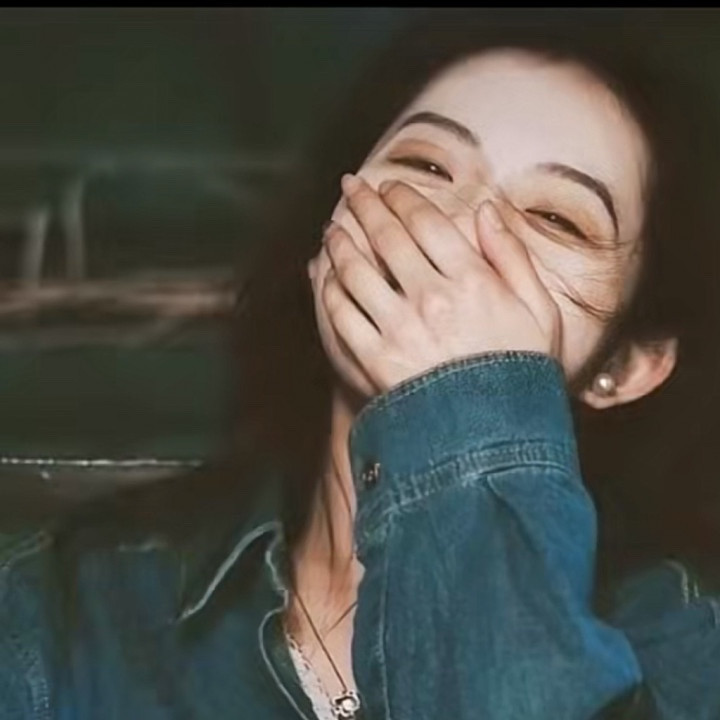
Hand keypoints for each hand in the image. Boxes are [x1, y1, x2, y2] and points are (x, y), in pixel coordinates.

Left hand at [309, 174, 561, 396]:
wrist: (496, 440)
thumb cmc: (522, 373)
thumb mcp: (540, 311)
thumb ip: (513, 256)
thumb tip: (486, 209)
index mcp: (473, 281)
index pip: (426, 222)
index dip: (402, 197)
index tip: (389, 186)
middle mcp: (432, 299)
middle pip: (386, 236)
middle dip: (365, 205)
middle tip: (351, 187)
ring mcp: (400, 331)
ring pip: (357, 270)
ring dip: (340, 242)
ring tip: (333, 228)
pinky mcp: (376, 362)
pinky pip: (343, 315)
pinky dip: (330, 289)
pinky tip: (327, 277)